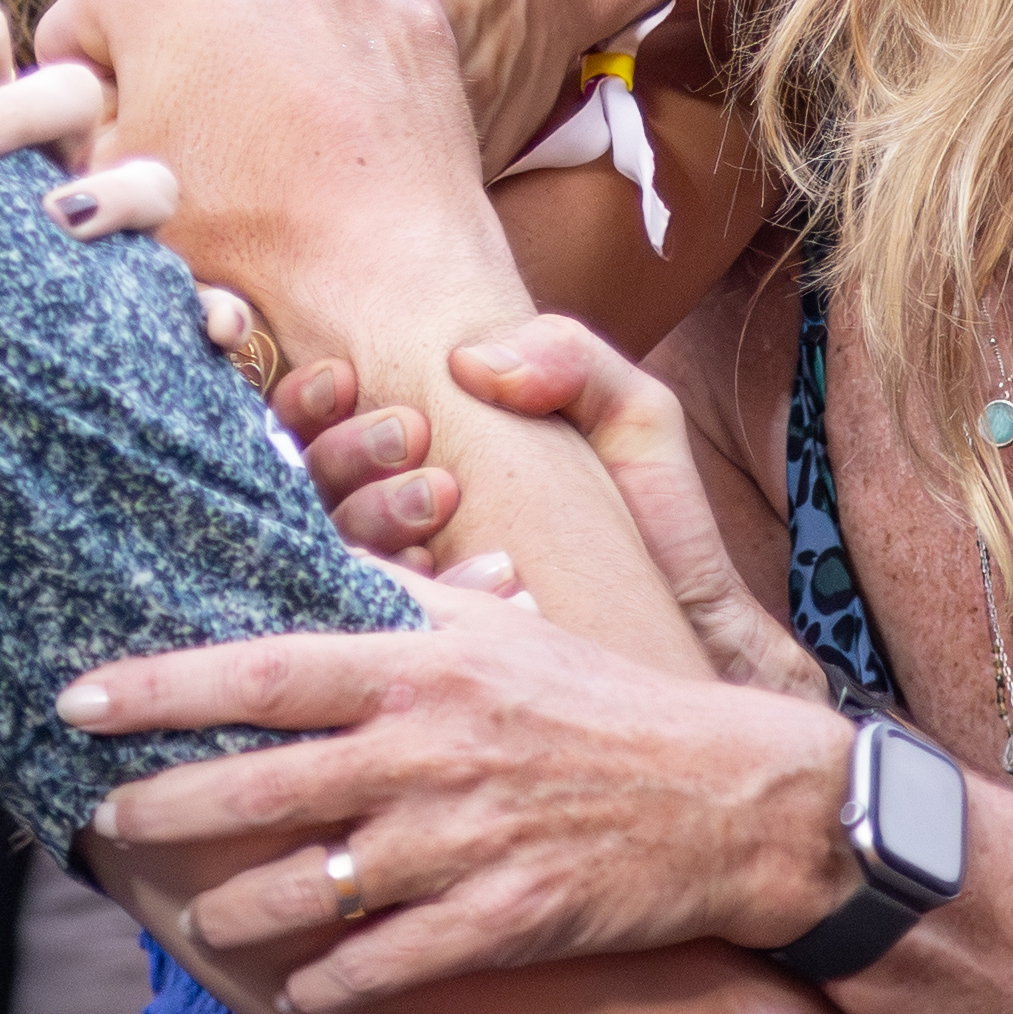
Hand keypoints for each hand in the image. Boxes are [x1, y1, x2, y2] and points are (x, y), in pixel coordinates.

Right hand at [23, 0, 502, 314]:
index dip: (83, 98)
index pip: (75, 30)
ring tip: (241, 80)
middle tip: (182, 135)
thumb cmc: (240, 228)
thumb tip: (70, 110)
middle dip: (157, 50)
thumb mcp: (111, 182)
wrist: (378, 266)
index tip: (112, 150)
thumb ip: (70, 125)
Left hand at [68, 593, 854, 1013]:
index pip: (265, 670)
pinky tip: (300, 985)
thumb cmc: (598, 701)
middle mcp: (430, 751)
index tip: (81, 697)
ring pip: (310, 888)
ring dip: (235, 910)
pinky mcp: (503, 918)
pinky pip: (388, 961)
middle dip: (166, 808)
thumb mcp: (499, 627)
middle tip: (103, 821)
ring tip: (196, 916)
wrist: (727, 796)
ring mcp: (465, 841)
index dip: (163, 685)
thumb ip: (398, 599)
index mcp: (423, 667)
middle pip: (263, 786)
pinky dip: (332, 979)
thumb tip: (309, 559)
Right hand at [278, 323, 836, 704]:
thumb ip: (569, 357)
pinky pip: (385, 627)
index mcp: (421, 462)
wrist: (705, 633)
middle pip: (308, 485)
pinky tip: (493, 573)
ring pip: (333, 553)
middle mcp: (396, 530)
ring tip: (444, 494)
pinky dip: (422, 592)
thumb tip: (469, 360)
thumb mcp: (633, 414)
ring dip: (373, 515)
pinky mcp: (435, 656)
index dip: (306, 398)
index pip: (314, 426)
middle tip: (411, 434)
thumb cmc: (662, 521)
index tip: (344, 377)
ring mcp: (410, 598)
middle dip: (345, 450)